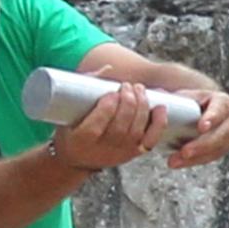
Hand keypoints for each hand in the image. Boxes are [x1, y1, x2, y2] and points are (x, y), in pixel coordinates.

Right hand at [49, 81, 172, 171]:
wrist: (77, 159)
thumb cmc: (71, 130)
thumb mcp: (68, 111)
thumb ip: (83, 87)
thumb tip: (108, 68)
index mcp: (80, 141)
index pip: (95, 127)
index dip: (107, 109)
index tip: (112, 92)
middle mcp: (101, 151)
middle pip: (120, 128)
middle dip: (128, 103)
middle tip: (128, 86)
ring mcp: (119, 153)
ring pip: (136, 131)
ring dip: (141, 107)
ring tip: (139, 89)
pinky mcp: (133, 153)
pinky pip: (150, 140)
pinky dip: (158, 124)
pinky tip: (160, 107)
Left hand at [160, 86, 228, 171]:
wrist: (195, 114)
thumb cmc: (187, 104)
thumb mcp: (182, 97)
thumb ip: (170, 98)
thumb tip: (157, 95)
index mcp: (222, 101)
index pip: (221, 107)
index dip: (213, 117)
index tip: (201, 127)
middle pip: (222, 134)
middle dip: (203, 145)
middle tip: (185, 152)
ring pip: (217, 149)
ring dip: (196, 157)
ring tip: (174, 161)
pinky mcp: (221, 149)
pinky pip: (210, 158)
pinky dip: (193, 162)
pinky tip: (177, 162)